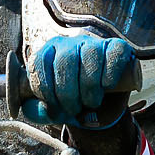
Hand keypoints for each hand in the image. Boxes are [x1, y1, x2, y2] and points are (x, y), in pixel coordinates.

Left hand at [15, 36, 140, 130]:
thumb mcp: (52, 108)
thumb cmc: (73, 101)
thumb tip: (38, 108)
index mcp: (48, 53)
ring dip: (90, 89)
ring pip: (90, 58)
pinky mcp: (117, 47)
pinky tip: (106, 87)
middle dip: (68, 93)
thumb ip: (37, 110)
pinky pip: (113, 57)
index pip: (38, 62)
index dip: (44, 89)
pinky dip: (109, 76)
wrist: (103, 102)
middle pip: (65, 61)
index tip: (52, 107)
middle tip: (73, 109)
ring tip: (91, 102)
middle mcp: (70, 43)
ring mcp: (94, 43)